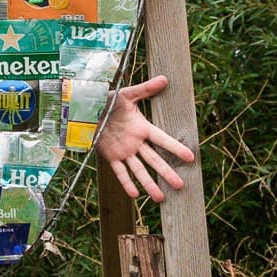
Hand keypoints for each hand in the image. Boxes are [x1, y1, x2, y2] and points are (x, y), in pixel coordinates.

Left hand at [95, 72, 196, 202]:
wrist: (86, 108)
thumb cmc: (108, 100)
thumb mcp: (127, 94)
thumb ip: (145, 89)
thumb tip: (165, 79)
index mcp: (142, 127)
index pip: (162, 140)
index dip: (175, 148)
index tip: (190, 158)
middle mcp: (135, 142)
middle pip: (154, 160)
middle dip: (166, 172)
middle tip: (181, 185)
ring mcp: (123, 151)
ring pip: (139, 170)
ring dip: (149, 183)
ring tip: (160, 198)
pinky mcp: (110, 156)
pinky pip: (119, 172)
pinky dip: (126, 182)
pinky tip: (135, 194)